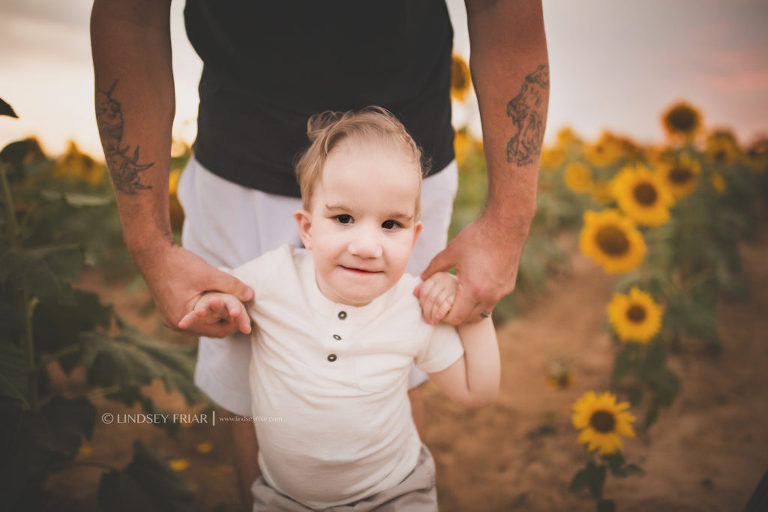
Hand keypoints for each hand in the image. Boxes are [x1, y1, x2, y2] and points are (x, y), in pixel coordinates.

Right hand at [133, 244, 253, 336]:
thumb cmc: (179, 264)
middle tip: (241, 310)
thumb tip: (251, 295)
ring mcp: (171, 319)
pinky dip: (205, 312)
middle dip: (226, 320)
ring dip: (216, 316)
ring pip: (203, 323)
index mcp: (184, 320)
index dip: (235, 323)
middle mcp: (176, 324)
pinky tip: (215, 302)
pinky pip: (194, 317)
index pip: (219, 332)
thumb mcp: (209, 274)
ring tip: (231, 305)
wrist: (153, 254)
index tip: (247, 314)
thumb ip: (231, 285)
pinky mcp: (170, 311)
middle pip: (211, 329)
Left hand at [421, 214, 527, 324]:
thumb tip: (422, 278)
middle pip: (468, 319)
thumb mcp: (451, 252)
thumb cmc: (476, 237)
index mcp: (473, 290)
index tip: (435, 310)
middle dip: (455, 316)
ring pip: (482, 312)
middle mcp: (490, 296)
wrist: (506, 225)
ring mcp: (501, 292)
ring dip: (469, 310)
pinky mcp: (508, 286)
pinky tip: (473, 289)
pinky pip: (492, 301)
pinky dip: (481, 301)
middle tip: (443, 308)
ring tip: (457, 299)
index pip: (455, 317)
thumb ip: (434, 268)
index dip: (443, 317)